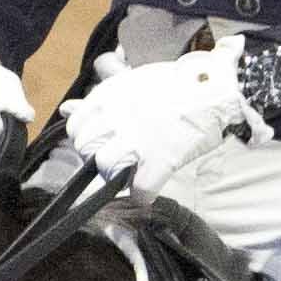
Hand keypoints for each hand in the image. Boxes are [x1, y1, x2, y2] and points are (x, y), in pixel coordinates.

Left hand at [50, 43, 251, 197]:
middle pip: (87, 151)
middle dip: (99, 158)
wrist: (215, 88)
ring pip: (106, 171)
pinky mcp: (160, 161)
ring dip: (117, 177)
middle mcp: (117, 118)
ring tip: (134, 171)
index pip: (75, 127)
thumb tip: (66, 109)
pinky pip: (139, 192)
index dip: (87, 138)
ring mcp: (137, 141)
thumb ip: (98, 99)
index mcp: (108, 97)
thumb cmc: (175, 85)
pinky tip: (151, 188)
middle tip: (122, 155)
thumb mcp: (130, 83)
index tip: (103, 140)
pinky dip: (144, 197)